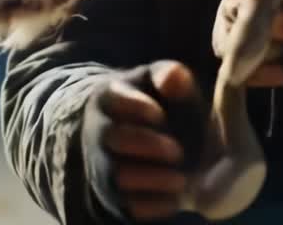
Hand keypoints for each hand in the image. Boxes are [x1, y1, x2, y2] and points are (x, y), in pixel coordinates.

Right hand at [81, 61, 205, 221]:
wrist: (133, 134)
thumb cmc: (154, 102)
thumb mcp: (158, 83)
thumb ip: (168, 75)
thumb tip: (175, 76)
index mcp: (109, 98)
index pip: (113, 99)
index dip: (137, 107)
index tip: (161, 115)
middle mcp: (100, 132)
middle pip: (112, 138)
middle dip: (146, 144)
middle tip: (178, 151)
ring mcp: (104, 165)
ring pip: (117, 176)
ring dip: (151, 179)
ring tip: (182, 179)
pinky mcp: (115, 195)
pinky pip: (127, 205)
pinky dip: (153, 205)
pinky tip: (176, 198)